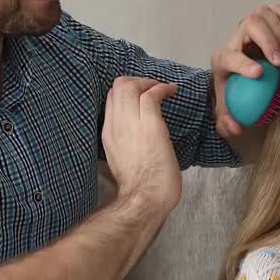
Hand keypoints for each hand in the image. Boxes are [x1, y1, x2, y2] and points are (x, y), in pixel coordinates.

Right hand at [101, 77, 181, 215]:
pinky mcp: (150, 125)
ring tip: (163, 88)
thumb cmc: (141, 187)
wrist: (145, 198)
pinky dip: (162, 88)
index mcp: (108, 134)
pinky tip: (171, 91)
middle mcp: (115, 125)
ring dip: (150, 82)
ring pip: (130, 85)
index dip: (126, 93)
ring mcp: (131, 123)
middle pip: (117, 87)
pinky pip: (151, 94)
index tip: (141, 96)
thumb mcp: (123, 159)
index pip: (110, 100)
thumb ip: (126, 141)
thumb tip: (137, 134)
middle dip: (137, 81)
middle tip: (153, 88)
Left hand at [211, 4, 279, 136]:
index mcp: (222, 58)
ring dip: (279, 33)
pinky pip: (277, 10)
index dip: (243, 64)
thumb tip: (236, 128)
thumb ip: (227, 122)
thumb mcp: (227, 108)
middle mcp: (236, 37)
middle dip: (267, 42)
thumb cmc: (236, 90)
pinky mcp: (266, 19)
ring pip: (264, 14)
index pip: (229, 56)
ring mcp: (251, 25)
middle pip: (250, 25)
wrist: (241, 72)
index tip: (259, 74)